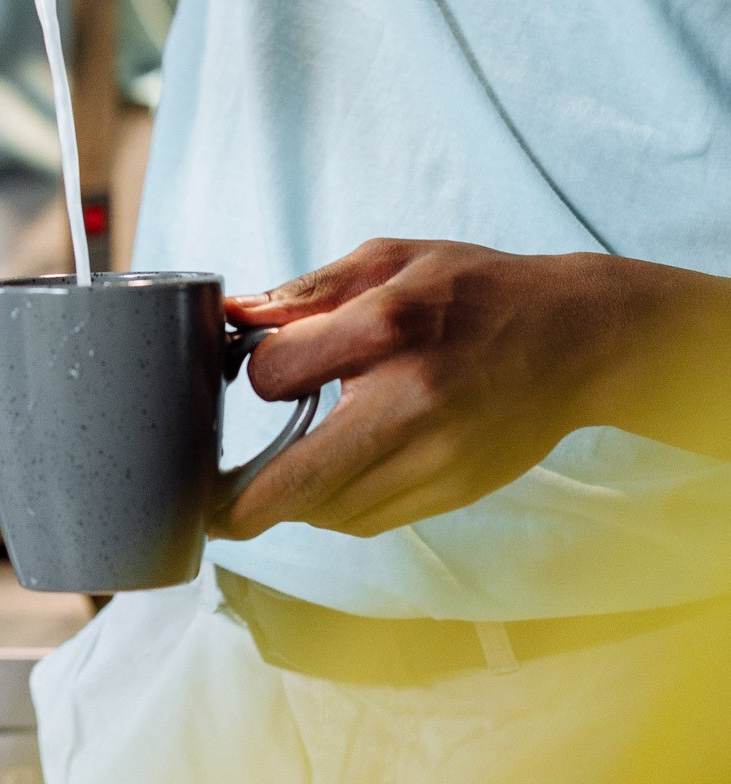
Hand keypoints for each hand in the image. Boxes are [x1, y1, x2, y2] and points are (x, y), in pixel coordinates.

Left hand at [219, 239, 655, 540]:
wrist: (579, 338)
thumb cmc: (477, 290)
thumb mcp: (390, 261)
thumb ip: (308, 291)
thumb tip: (233, 317)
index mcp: (389, 329)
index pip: (275, 376)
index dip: (258, 372)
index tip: (264, 366)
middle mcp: (413, 403)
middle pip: (296, 484)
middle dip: (239, 503)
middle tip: (204, 503)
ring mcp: (439, 459)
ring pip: (330, 512)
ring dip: (293, 500)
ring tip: (279, 474)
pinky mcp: (455, 491)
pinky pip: (368, 521)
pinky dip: (337, 507)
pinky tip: (334, 478)